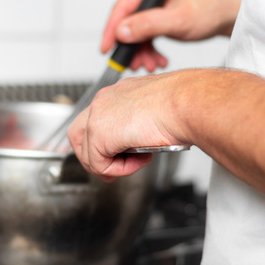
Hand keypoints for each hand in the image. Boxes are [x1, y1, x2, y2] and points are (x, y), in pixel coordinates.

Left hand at [67, 73, 186, 180]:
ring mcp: (97, 116)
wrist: (186, 103)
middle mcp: (104, 101)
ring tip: (137, 162)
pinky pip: (99, 164)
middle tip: (111, 170)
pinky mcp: (99, 134)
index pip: (95, 118)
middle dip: (92, 158)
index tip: (115, 155)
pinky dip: (120, 170)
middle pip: (79, 134)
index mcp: (117, 93)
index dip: (101, 142)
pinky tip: (140, 160)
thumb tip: (141, 141)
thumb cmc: (183, 105)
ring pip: (88, 153)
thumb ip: (141, 124)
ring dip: (111, 165)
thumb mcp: (158, 111)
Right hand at [101, 0, 243, 71]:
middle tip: (134, 65)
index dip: (112, 30)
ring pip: (136, 33)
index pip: (122, 7)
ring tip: (150, 66)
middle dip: (129, 46)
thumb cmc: (211, 9)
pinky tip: (159, 61)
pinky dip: (150, 51)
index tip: (106, 49)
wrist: (229, 15)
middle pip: (127, 21)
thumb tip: (122, 31)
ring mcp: (154, 5)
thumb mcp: (179, 19)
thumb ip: (149, 24)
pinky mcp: (159, 17)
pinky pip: (146, 37)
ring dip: (141, 52)